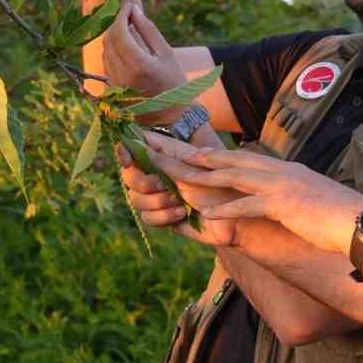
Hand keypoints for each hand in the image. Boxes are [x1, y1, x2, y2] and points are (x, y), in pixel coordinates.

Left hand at [103, 4, 189, 121]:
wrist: (169, 117)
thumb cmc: (173, 83)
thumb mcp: (166, 54)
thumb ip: (148, 30)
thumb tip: (133, 10)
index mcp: (138, 65)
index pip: (119, 32)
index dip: (122, 16)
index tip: (129, 6)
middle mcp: (121, 75)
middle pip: (109, 39)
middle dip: (117, 24)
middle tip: (129, 16)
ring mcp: (114, 84)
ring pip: (105, 50)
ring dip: (114, 37)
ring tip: (130, 30)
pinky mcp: (110, 89)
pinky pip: (107, 62)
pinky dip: (114, 50)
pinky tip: (127, 48)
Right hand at [117, 136, 237, 247]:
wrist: (237, 217)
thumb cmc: (223, 186)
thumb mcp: (194, 168)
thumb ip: (165, 158)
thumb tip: (137, 144)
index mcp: (166, 156)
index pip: (135, 148)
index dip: (125, 150)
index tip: (127, 157)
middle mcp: (159, 175)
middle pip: (128, 176)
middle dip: (142, 182)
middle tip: (161, 185)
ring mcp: (160, 197)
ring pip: (135, 199)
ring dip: (157, 201)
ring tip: (179, 201)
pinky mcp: (164, 218)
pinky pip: (147, 218)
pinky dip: (163, 216)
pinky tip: (182, 213)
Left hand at [164, 145, 362, 255]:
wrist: (360, 223)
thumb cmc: (339, 216)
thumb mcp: (311, 197)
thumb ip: (292, 193)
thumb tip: (282, 198)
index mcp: (287, 169)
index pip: (246, 157)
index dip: (220, 155)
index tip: (196, 152)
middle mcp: (281, 171)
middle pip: (233, 159)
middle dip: (203, 156)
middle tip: (177, 152)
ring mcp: (282, 185)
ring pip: (235, 177)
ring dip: (206, 176)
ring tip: (181, 174)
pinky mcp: (284, 204)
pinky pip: (248, 206)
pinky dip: (226, 210)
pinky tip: (207, 216)